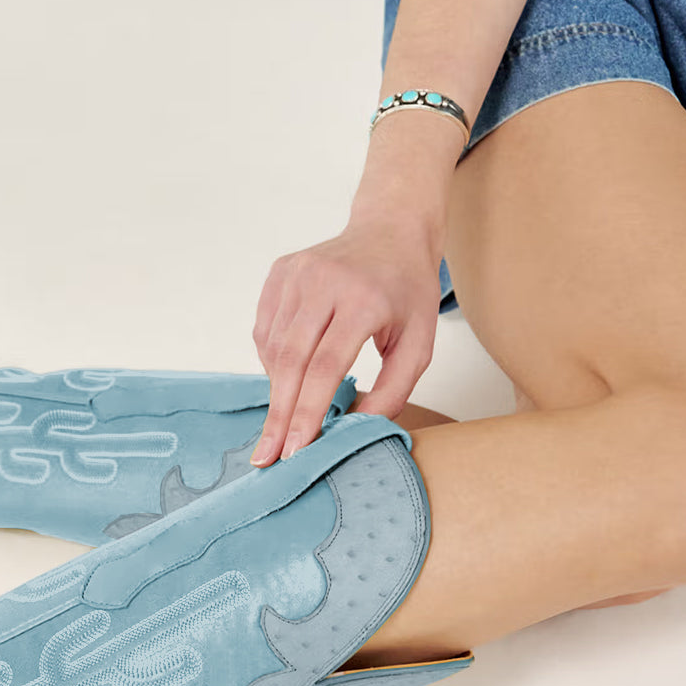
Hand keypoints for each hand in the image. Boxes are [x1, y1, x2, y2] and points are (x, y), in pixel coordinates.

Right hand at [250, 181, 445, 464]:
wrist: (391, 230)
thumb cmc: (408, 292)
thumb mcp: (420, 343)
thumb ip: (394, 390)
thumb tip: (355, 427)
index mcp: (363, 299)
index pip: (326, 366)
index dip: (308, 411)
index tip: (296, 449)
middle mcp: (324, 281)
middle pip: (291, 361)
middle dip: (279, 414)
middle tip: (268, 455)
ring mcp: (296, 273)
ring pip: (273, 347)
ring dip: (278, 389)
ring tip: (289, 413)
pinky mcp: (280, 272)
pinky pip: (266, 330)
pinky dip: (273, 361)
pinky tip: (291, 373)